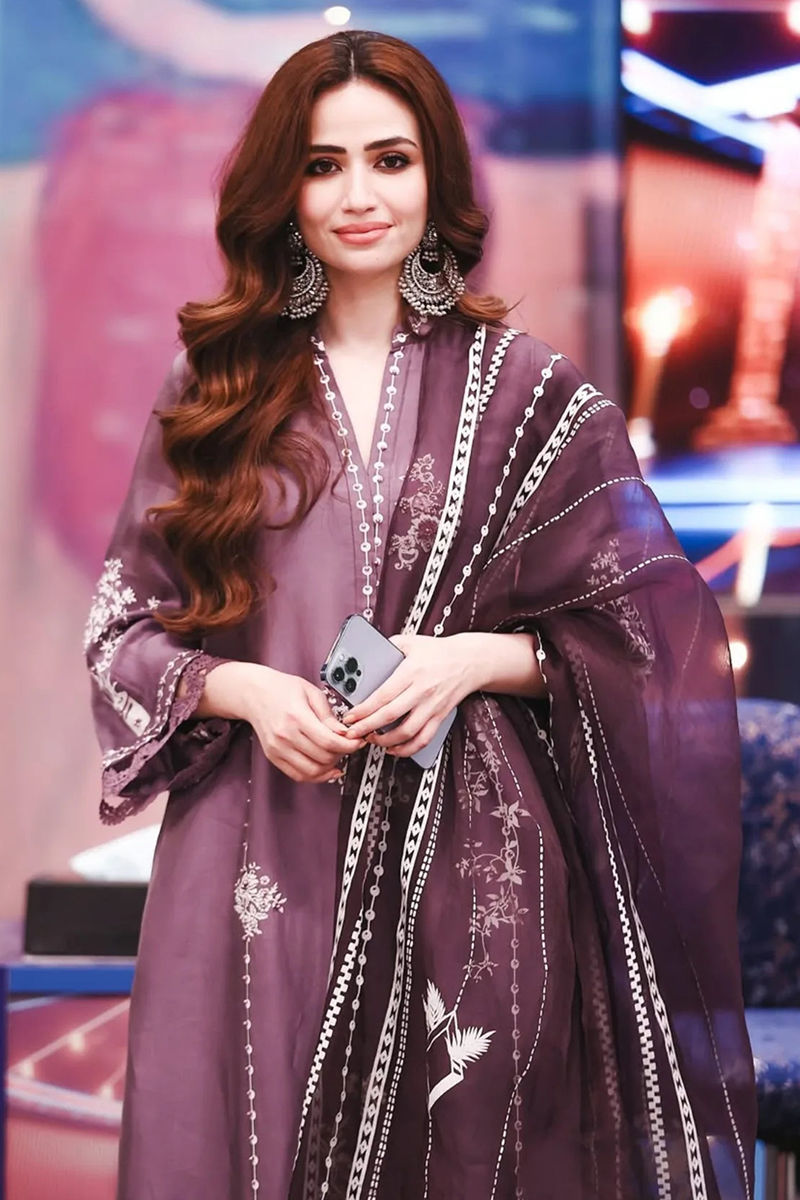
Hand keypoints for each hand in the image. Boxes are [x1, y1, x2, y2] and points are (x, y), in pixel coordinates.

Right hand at [205, 662, 364, 782]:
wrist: (253, 693)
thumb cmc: (281, 688)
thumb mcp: (311, 692)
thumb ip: (328, 716)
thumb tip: (345, 733)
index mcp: (296, 717)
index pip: (329, 741)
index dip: (349, 745)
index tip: (358, 741)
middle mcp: (285, 735)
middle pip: (323, 757)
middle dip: (342, 754)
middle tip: (348, 745)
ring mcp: (277, 748)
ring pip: (312, 771)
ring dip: (330, 767)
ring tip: (337, 755)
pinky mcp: (273, 756)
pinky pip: (298, 775)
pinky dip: (315, 776)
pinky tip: (326, 768)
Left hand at [341, 634, 473, 757]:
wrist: (470, 661)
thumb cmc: (439, 651)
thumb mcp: (411, 641)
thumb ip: (389, 646)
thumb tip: (367, 653)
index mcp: (412, 672)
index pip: (383, 695)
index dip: (364, 709)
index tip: (350, 716)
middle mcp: (422, 691)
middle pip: (390, 716)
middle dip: (367, 727)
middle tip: (352, 733)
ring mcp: (432, 706)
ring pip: (407, 732)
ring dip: (385, 741)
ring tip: (370, 739)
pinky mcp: (440, 717)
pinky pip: (423, 739)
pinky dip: (408, 749)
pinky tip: (394, 749)